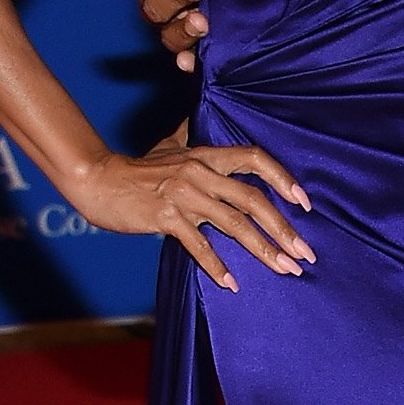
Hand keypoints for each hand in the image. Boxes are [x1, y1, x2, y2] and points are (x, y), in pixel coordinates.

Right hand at [71, 134, 313, 293]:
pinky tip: (233, 283)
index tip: (305, 203)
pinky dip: (217, 266)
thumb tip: (198, 121)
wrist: (97, 180)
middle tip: (305, 253)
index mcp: (205, 155)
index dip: (283, 178)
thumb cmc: (135, 169)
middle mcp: (200, 172)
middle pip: (253, 199)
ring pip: (234, 224)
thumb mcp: (168, 146)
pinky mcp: (166, 217)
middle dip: (283, 228)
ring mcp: (184, 195)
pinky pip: (199, 244)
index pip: (254, 158)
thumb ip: (189, 136)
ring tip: (285, 269)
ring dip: (264, 249)